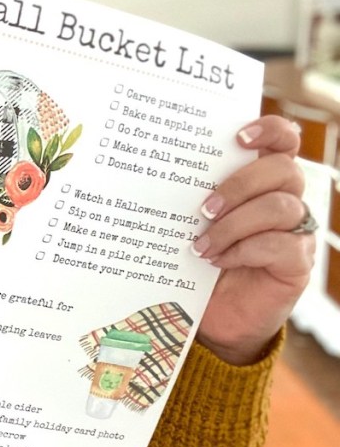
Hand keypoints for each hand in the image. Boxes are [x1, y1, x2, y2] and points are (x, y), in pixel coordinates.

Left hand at [193, 115, 314, 364]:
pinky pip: (282, 245)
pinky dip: (245, 251)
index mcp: (261, 179)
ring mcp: (296, 232)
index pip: (283, 140)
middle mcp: (285, 199)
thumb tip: (149, 170)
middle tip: (203, 209)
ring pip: (280, 208)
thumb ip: (190, 196)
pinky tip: (219, 261)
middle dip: (239, 185)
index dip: (269, 130)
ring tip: (201, 244)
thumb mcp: (191, 223)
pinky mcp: (296, 263)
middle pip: (283, 169)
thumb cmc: (198, 261)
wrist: (212, 315)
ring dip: (234, 224)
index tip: (238, 137)